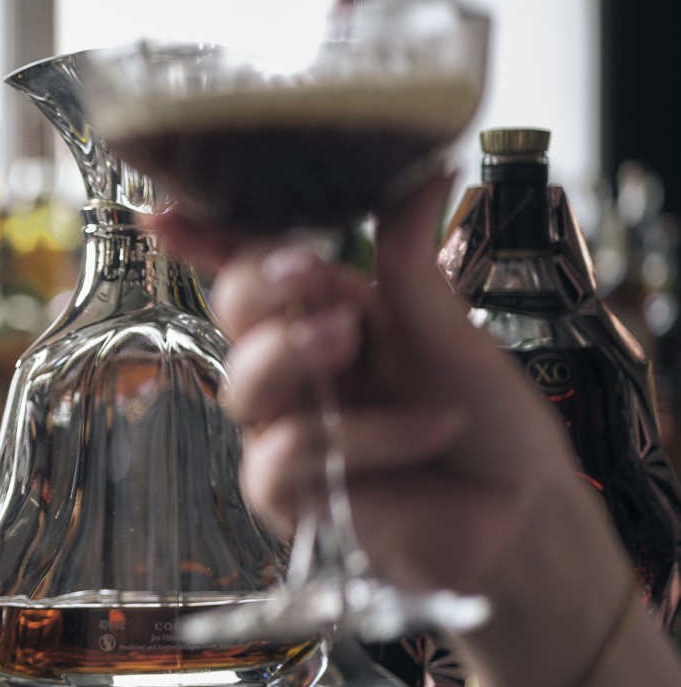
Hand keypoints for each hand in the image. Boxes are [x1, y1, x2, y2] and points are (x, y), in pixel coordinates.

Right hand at [156, 175, 632, 686]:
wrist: (521, 518)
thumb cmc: (493, 425)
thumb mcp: (451, 328)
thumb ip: (411, 255)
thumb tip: (426, 167)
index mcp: (330, 313)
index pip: (250, 269)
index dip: (203, 241)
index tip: (165, 214)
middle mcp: (298, 369)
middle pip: (231, 315)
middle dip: (258, 289)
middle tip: (307, 278)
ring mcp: (285, 430)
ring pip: (243, 382)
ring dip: (295, 356)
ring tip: (358, 347)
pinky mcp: (287, 494)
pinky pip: (284, 454)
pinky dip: (358, 437)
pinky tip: (422, 432)